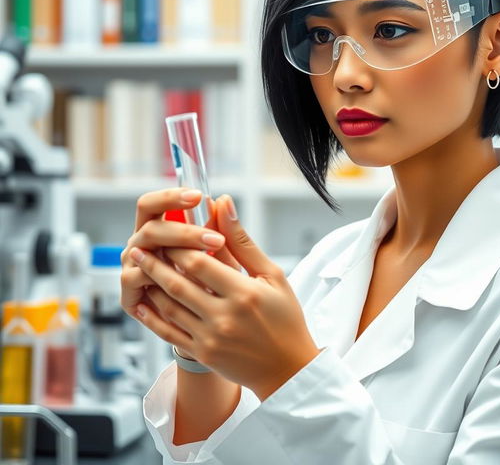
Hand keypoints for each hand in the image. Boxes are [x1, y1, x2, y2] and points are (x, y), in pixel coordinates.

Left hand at [131, 194, 321, 400]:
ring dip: (151, 285)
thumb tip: (223, 204)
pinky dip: (152, 317)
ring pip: (170, 307)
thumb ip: (242, 242)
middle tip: (139, 246)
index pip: (200, 262)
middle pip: (179, 283)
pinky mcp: (203, 354)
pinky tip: (143, 303)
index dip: (178, 245)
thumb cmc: (285, 316)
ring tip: (138, 267)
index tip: (167, 232)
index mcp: (244, 293)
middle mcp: (224, 317)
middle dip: (155, 262)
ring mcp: (211, 338)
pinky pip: (170, 334)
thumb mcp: (272, 275)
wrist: (288, 368)